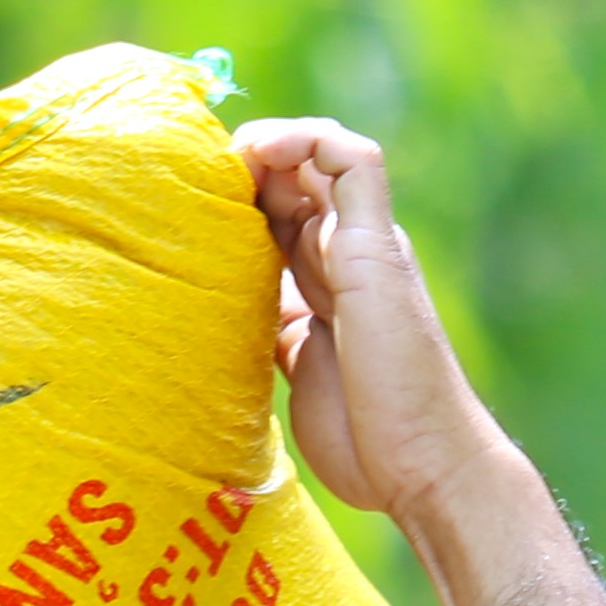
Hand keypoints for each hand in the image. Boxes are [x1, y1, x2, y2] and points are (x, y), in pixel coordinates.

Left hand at [230, 116, 605, 605]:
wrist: (424, 467)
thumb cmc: (368, 444)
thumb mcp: (297, 375)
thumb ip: (274, 338)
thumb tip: (223, 328)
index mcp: (328, 282)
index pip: (276, 211)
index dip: (231, 198)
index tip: (181, 208)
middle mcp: (350, 253)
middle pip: (290, 177)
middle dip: (236, 168)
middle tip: (187, 183)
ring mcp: (367, 245)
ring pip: (317, 156)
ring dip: (265, 145)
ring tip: (223, 163)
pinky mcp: (378, 245)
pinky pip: (350, 160)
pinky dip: (305, 138)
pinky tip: (260, 152)